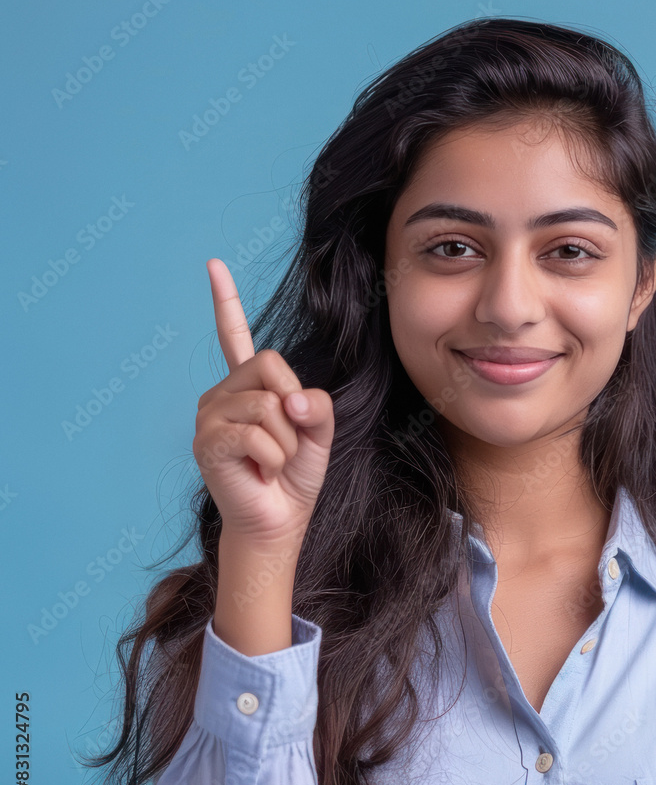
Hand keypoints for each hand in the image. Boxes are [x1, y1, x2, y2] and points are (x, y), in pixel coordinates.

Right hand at [192, 258, 334, 546]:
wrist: (280, 521)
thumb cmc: (295, 476)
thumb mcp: (319, 431)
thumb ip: (316, 404)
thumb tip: (289, 399)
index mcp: (247, 387)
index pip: (234, 335)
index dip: (225, 300)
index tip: (213, 264)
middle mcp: (221, 395)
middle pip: (270, 365)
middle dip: (294, 408)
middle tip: (285, 443)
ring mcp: (209, 418)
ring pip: (267, 404)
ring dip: (286, 441)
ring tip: (272, 462)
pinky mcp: (207, 444)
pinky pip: (257, 435)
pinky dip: (274, 458)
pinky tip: (261, 472)